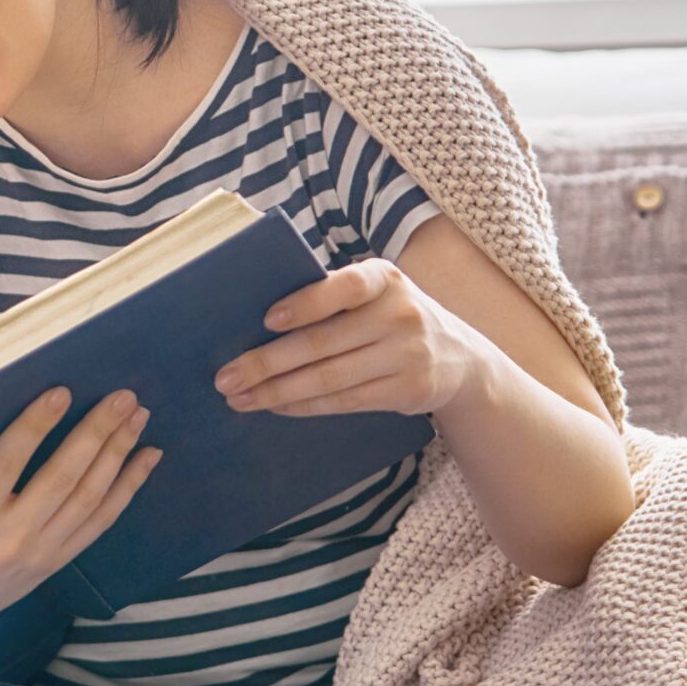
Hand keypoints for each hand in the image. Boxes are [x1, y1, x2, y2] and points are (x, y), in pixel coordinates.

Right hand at [0, 386, 161, 647]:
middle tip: (123, 395)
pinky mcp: (58, 562)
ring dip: (118, 455)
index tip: (61, 392)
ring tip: (139, 416)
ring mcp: (41, 552)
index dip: (35, 427)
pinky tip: (149, 459)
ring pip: (89, 499)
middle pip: (64, 479)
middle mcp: (13, 537)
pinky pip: (101, 522)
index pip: (9, 465)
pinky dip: (128, 490)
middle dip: (97, 435)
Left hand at [214, 256, 480, 417]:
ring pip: (329, 378)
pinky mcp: (408, 391)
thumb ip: (331, 297)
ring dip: (277, 391)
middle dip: (267, 362)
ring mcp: (407, 355)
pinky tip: (275, 407)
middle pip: (323, 342)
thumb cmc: (391, 317)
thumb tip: (254, 319)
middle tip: (226, 376)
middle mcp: (400, 313)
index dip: (306, 303)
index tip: (267, 320)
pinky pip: (345, 402)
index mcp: (384, 278)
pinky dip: (304, 406)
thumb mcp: (376, 294)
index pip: (344, 287)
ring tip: (239, 398)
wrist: (461, 357)